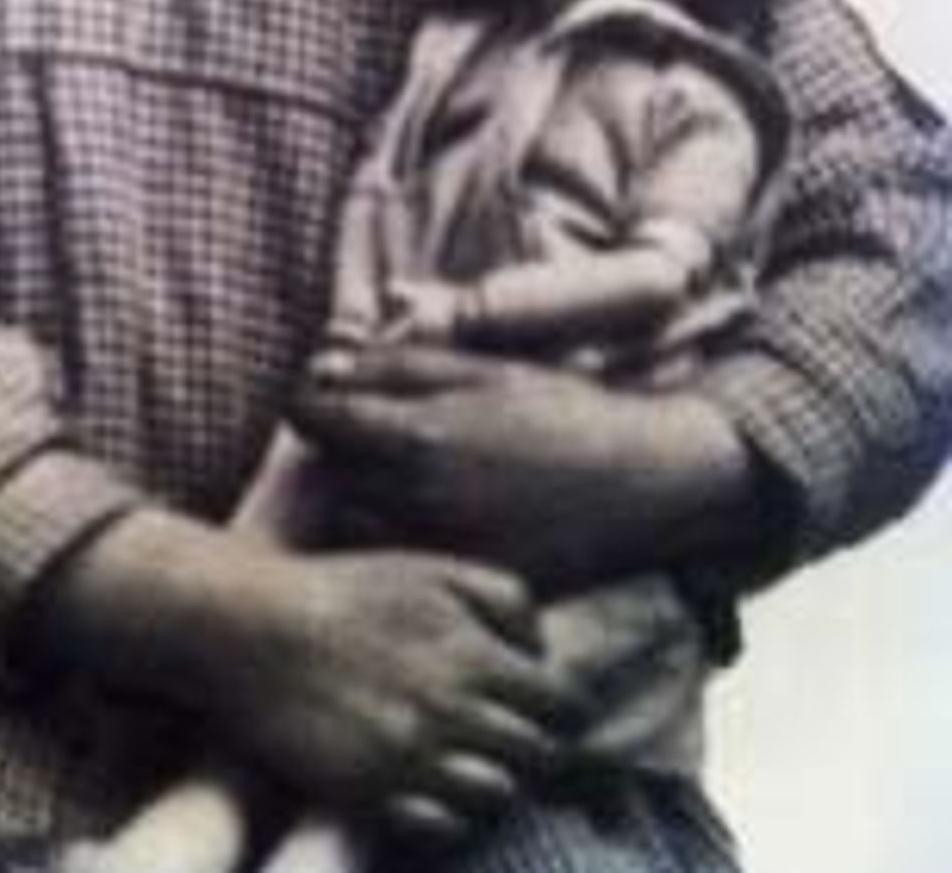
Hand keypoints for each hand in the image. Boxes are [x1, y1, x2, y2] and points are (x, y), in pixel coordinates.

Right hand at [34, 509, 584, 844]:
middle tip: (500, 737)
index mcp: (471, 651)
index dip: (560, 711)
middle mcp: (451, 708)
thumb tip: (542, 647)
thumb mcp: (429, 569)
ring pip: (498, 796)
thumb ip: (501, 596)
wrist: (250, 627)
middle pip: (539, 757)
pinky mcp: (371, 792)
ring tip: (463, 761)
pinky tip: (427, 786)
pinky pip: (444, 827)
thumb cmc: (342, 591)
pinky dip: (448, 813)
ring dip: (490, 781)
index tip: (535, 708)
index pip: (563, 706)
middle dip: (532, 749)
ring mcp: (411, 755)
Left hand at [291, 343, 752, 592]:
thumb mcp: (483, 369)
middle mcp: (414, 497)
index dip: (312, 406)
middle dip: (335, 460)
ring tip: (397, 492)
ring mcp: (438, 550)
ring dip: (360, 510)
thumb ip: (400, 367)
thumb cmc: (561, 411)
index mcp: (413, 432)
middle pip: (325, 480)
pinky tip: (431, 528)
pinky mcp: (464, 588)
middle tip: (365, 449)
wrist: (643, 482)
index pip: (310, 418)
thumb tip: (331, 366)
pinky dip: (398, 550)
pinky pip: (401, 571)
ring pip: (354, 532)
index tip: (326, 406)